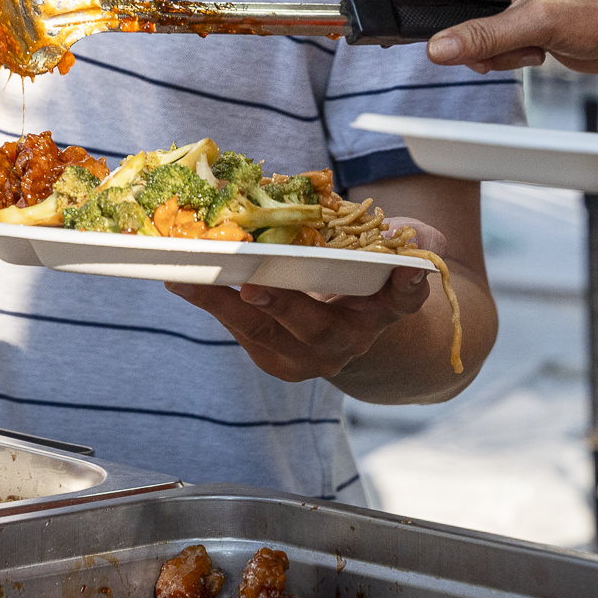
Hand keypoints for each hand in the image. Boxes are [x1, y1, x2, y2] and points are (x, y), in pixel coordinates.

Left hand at [168, 224, 439, 383]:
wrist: (352, 323)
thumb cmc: (368, 274)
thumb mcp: (392, 252)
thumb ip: (410, 241)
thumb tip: (417, 242)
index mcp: (386, 310)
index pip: (403, 302)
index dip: (406, 289)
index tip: (409, 271)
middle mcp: (349, 341)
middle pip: (316, 326)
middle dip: (283, 305)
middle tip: (252, 285)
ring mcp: (308, 354)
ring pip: (265, 333)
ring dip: (225, 304)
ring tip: (192, 276)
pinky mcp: (273, 356)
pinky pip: (239, 331)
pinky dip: (210, 302)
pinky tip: (180, 278)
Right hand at [366, 0, 597, 72]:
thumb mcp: (538, 25)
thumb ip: (483, 36)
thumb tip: (436, 48)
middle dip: (462, 31)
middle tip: (473, 47)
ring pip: (460, 25)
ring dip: (487, 48)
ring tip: (525, 50)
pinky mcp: (507, 12)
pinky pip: (477, 38)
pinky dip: (497, 54)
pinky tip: (529, 53)